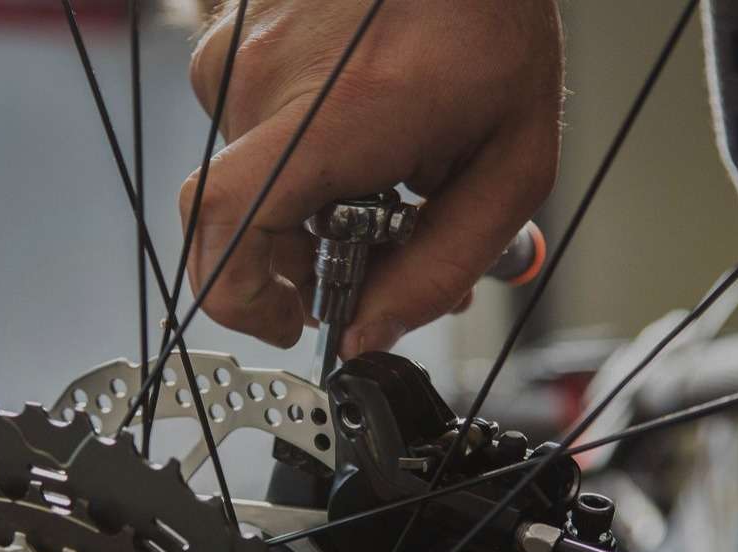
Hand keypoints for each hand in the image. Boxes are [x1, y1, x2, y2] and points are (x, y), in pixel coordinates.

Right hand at [179, 0, 562, 356]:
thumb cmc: (492, 24)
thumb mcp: (510, 166)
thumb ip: (439, 266)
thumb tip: (368, 334)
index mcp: (335, 113)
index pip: (227, 225)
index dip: (242, 299)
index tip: (289, 321)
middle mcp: (265, 79)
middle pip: (243, 222)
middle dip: (299, 265)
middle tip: (371, 259)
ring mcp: (237, 53)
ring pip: (248, 182)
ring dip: (305, 209)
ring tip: (382, 184)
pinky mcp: (229, 42)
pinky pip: (248, 137)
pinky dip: (296, 161)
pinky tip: (355, 137)